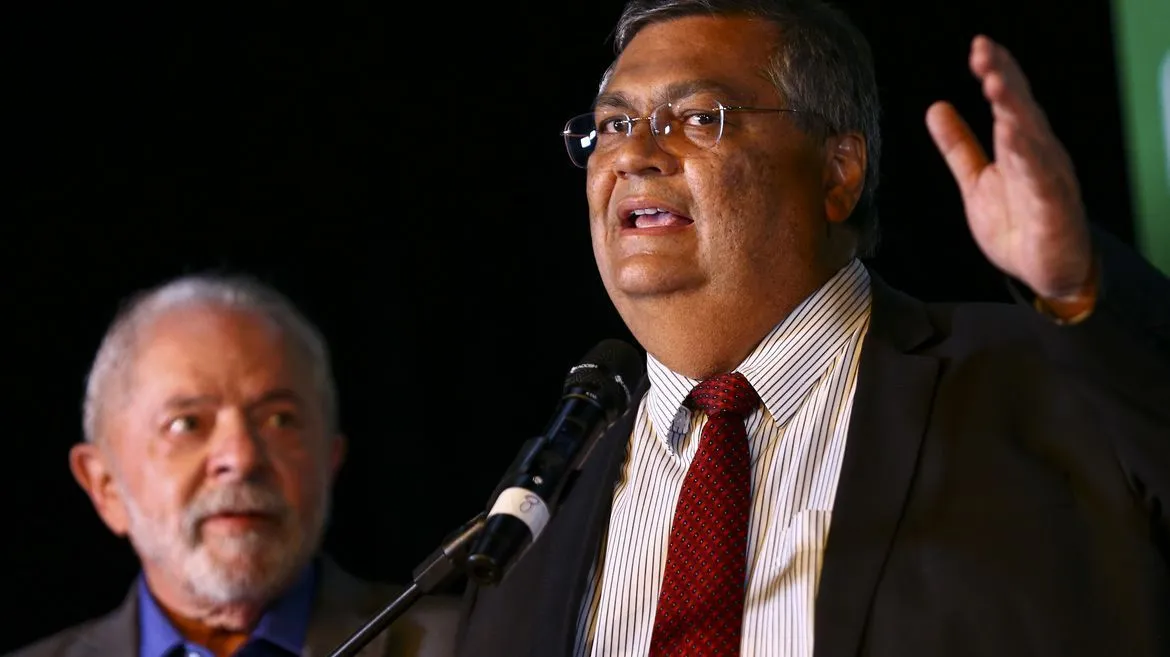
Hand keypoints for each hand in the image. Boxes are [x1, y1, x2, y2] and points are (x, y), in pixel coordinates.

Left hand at [926, 35, 1093, 301]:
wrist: (1048, 273)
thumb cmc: (1019, 223)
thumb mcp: (976, 181)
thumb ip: (958, 146)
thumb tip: (936, 107)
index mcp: (1019, 146)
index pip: (1008, 101)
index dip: (996, 72)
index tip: (978, 47)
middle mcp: (1037, 155)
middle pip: (1021, 109)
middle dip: (1003, 78)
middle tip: (983, 52)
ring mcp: (1047, 180)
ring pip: (1032, 138)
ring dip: (1014, 110)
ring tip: (994, 84)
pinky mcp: (1052, 210)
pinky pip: (1042, 180)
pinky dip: (1029, 158)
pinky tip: (1014, 138)